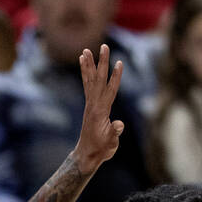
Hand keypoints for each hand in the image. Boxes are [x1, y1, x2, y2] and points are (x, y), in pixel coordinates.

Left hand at [75, 45, 124, 170]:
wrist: (87, 155)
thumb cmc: (101, 149)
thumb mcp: (111, 144)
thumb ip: (114, 133)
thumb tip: (118, 124)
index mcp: (101, 111)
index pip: (110, 90)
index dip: (115, 77)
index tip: (119, 63)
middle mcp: (94, 104)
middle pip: (99, 79)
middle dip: (102, 62)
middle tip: (103, 46)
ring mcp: (90, 104)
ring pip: (90, 80)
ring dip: (89, 64)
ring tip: (86, 50)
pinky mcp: (89, 105)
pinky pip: (87, 85)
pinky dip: (85, 73)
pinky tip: (82, 62)